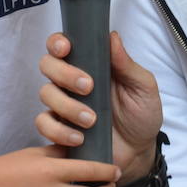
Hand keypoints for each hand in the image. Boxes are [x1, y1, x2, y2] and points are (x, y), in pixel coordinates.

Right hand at [38, 31, 162, 180]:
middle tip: (88, 87)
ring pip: (46, 93)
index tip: (66, 48)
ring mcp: (64, 104)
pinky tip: (79, 137)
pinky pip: (44, 124)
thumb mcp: (142, 86)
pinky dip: (58, 130)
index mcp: (90, 64)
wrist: (140, 150)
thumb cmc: (141, 113)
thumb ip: (127, 64)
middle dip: (64, 73)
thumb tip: (112, 36)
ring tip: (91, 119)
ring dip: (66, 105)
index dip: (57, 42)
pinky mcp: (60, 128)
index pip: (62, 45)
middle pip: (48, 64)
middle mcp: (71, 81)